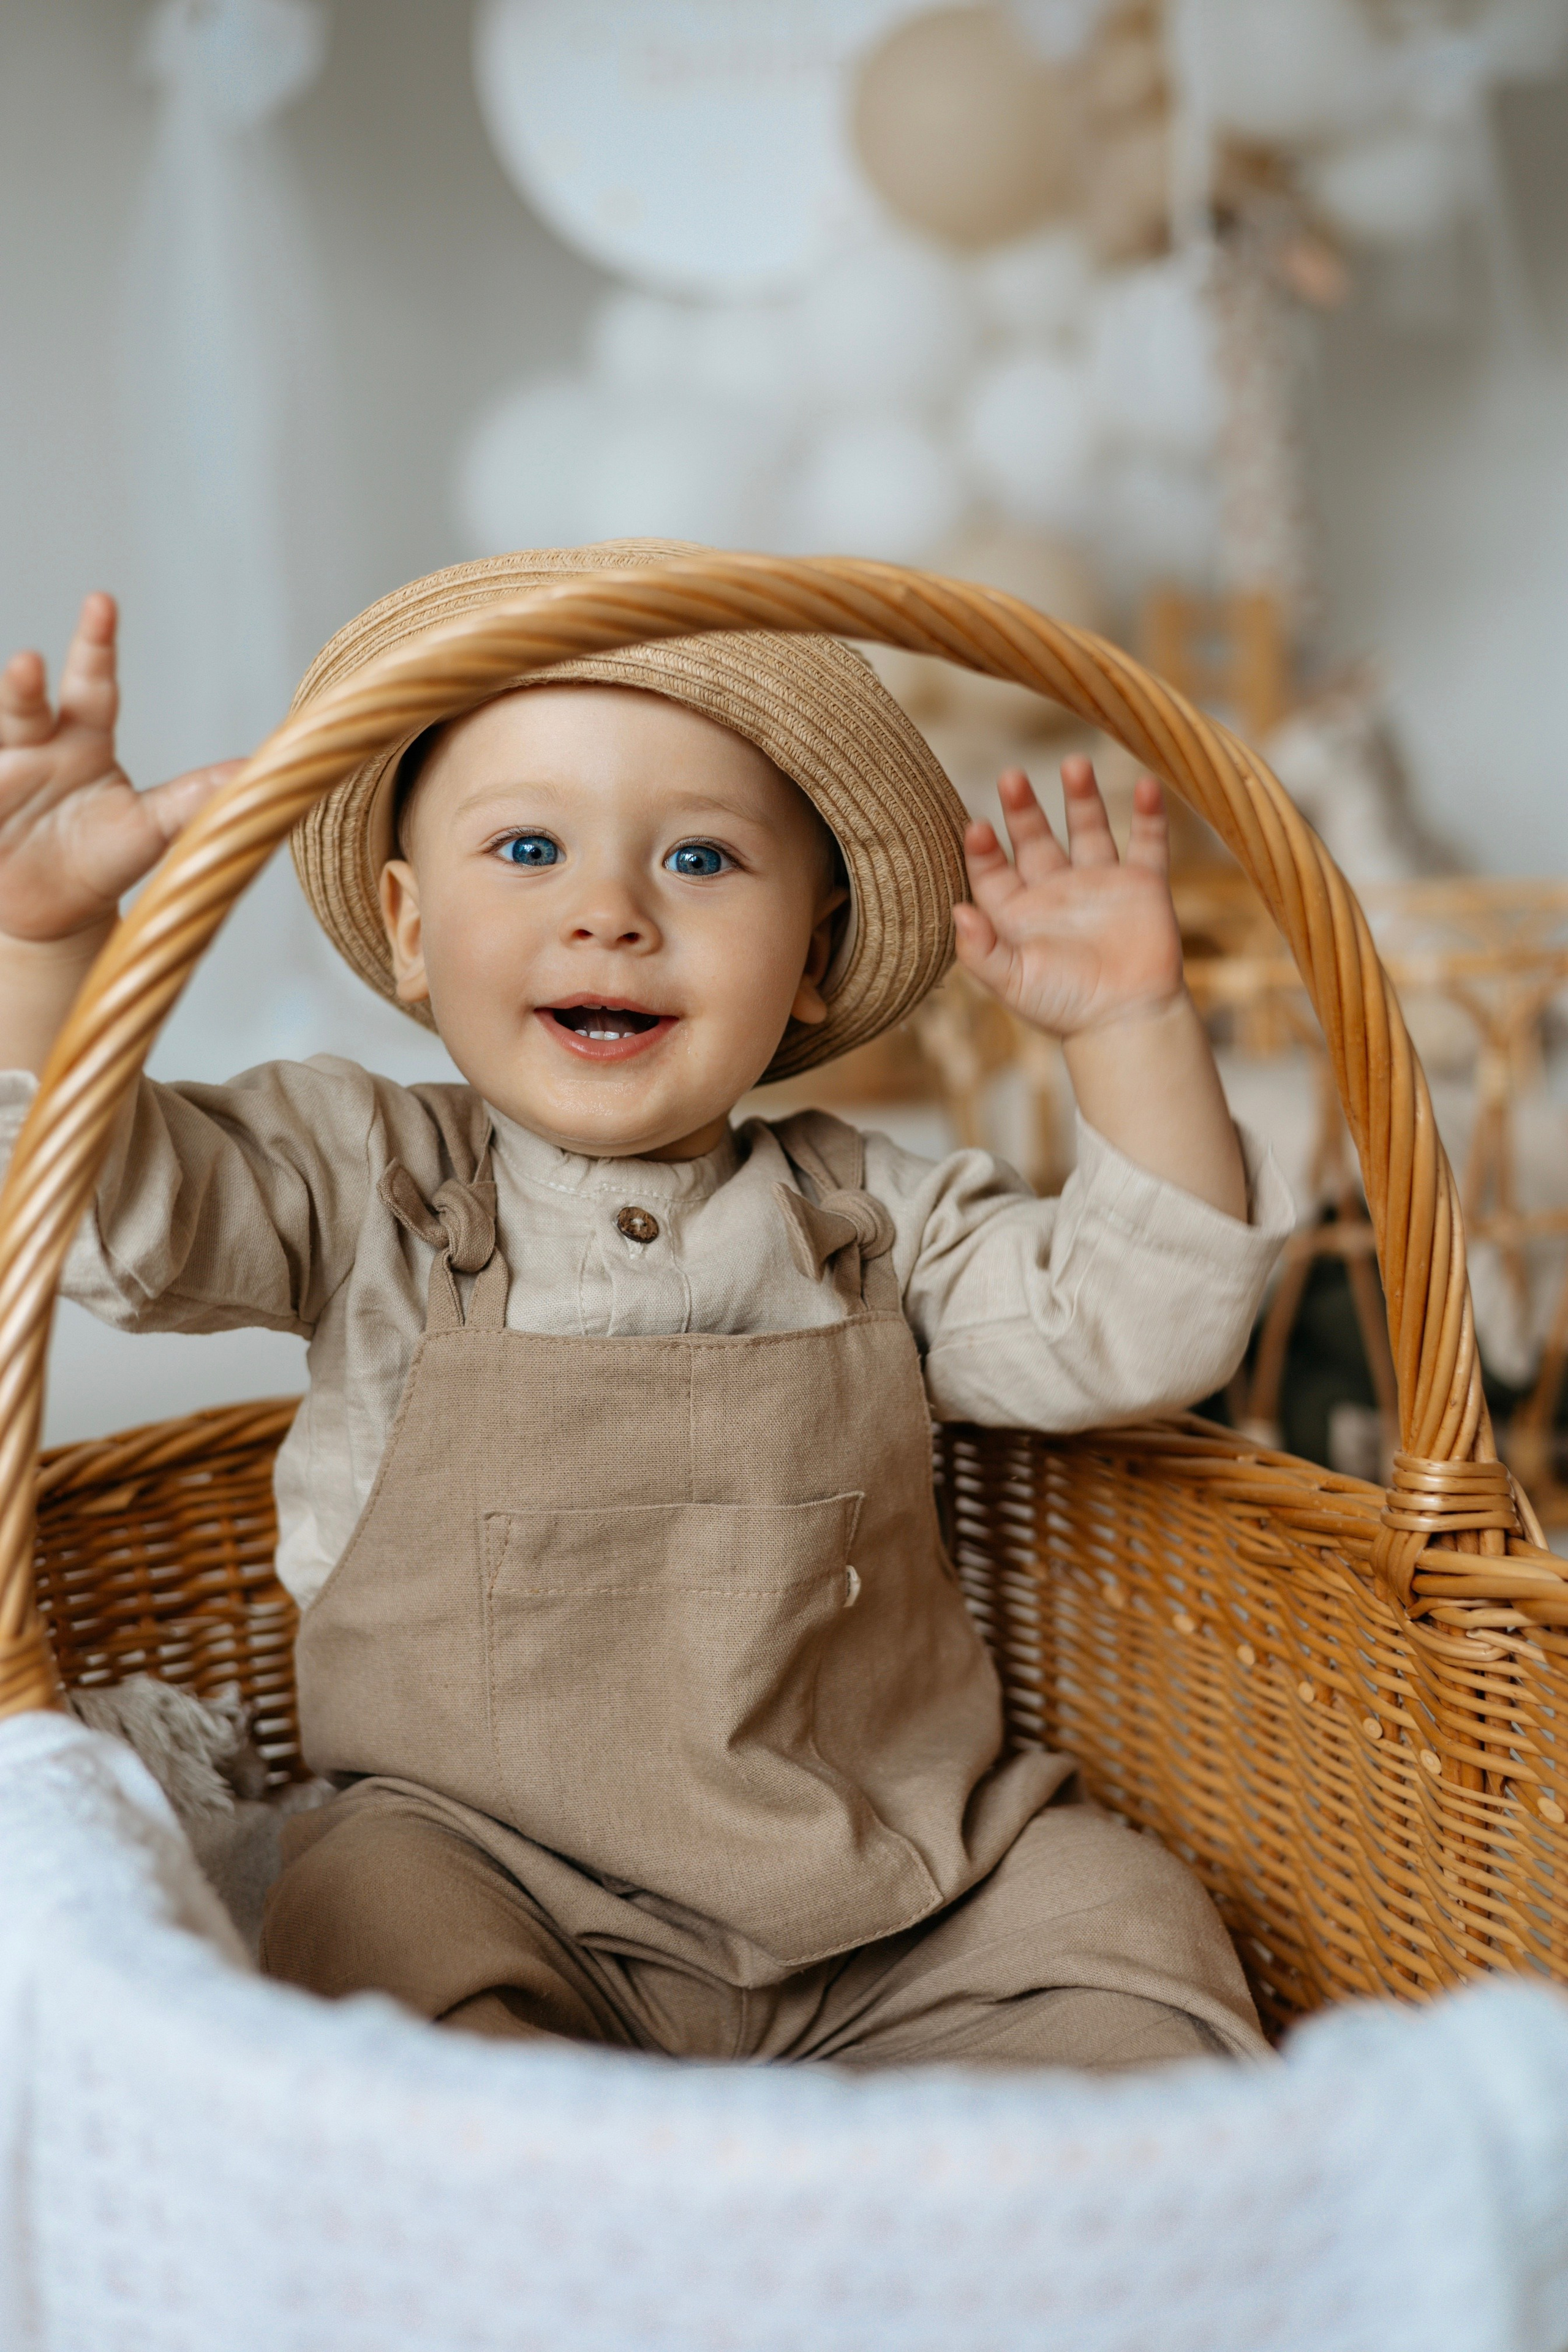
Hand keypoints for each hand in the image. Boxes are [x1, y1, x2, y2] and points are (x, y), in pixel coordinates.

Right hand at [0, 593, 237, 945]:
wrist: (55, 912)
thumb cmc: (104, 859)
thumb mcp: (152, 829)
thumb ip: (194, 797)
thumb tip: (254, 770)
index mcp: (85, 739)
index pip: (93, 685)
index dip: (96, 645)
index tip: (101, 603)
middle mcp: (37, 745)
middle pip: (26, 705)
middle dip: (24, 685)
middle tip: (30, 664)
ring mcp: (1, 773)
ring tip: (13, 685)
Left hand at [953, 757, 1183, 1039]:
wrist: (1127, 1024)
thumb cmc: (1065, 1009)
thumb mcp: (1014, 983)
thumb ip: (981, 951)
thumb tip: (957, 911)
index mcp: (1019, 914)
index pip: (992, 870)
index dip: (983, 849)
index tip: (976, 826)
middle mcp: (1056, 891)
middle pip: (1035, 837)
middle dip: (1023, 808)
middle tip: (1012, 776)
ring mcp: (1100, 884)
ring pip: (1088, 828)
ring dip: (1081, 796)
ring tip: (1074, 763)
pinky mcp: (1142, 886)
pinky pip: (1148, 842)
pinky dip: (1149, 814)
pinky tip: (1146, 785)